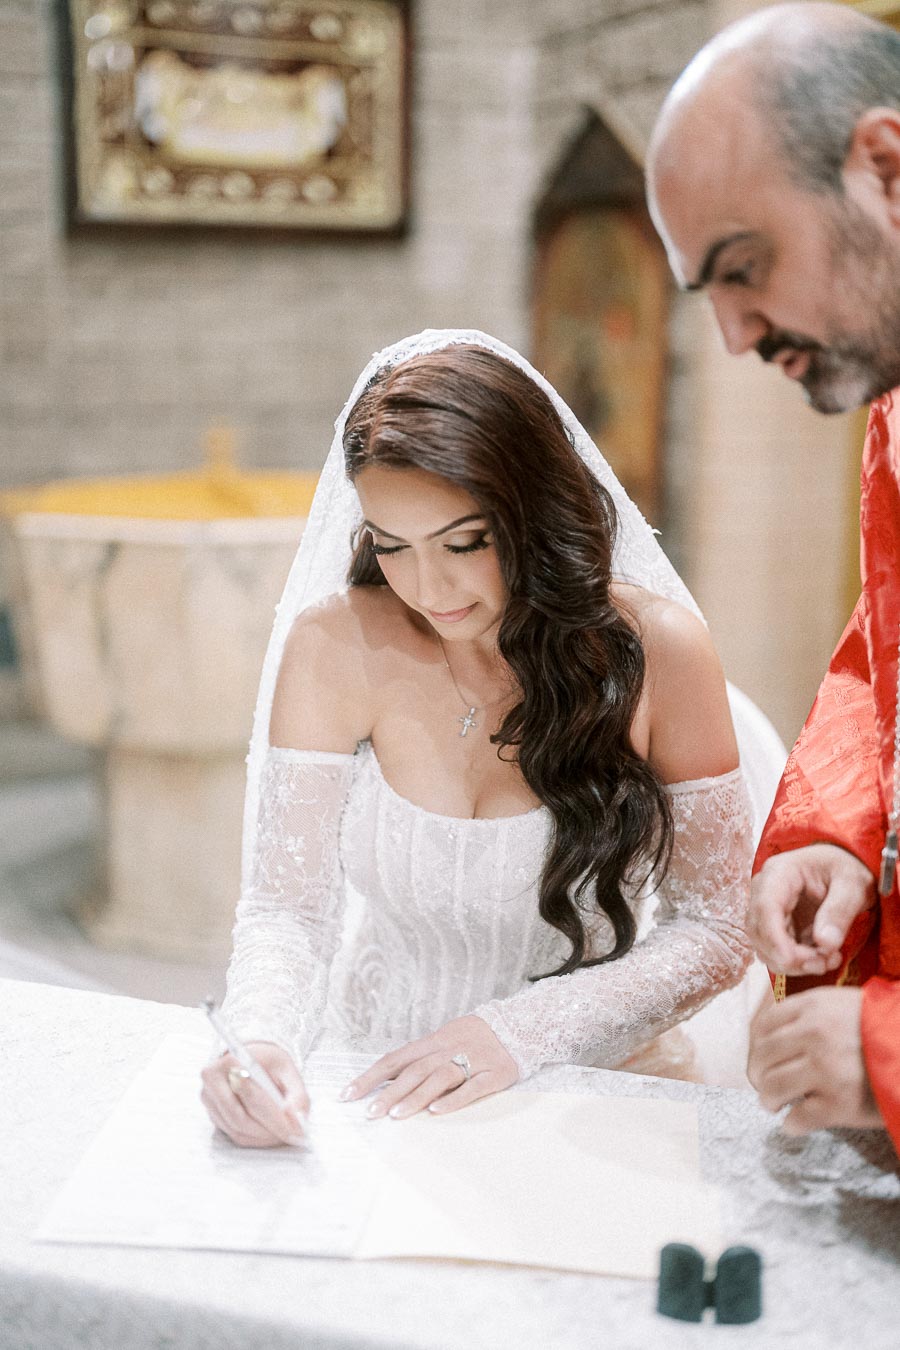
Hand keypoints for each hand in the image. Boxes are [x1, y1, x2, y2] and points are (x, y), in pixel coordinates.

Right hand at [200, 1042, 309, 1146]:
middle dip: (269, 1132)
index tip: (294, 1132)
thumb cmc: (269, 1062)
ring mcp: (208, 1097)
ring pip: (237, 1130)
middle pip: (242, 1119)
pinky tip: (269, 1134)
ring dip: (263, 1138)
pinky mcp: (211, 1112)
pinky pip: (233, 1134)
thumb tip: (298, 1124)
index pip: (253, 1098)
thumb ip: (297, 1096)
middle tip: (291, 1137)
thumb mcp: (288, 1070)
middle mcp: (214, 1079)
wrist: (249, 1056)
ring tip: (282, 1134)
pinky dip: (254, 1138)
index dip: (276, 1119)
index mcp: (232, 1062)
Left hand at [341, 1015, 518, 1118]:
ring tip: (396, 1115)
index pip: (396, 1059)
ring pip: (439, 1078)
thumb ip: (420, 1060)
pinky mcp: (494, 1074)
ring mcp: (472, 1061)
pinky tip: (437, 1112)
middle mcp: (449, 1049)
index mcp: (433, 1041)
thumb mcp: (444, 1041)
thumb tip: (387, 1083)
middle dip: (390, 1092)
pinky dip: (454, 1099)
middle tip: (370, 1112)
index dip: (371, 1076)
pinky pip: (472, 1087)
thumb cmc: (473, 1038)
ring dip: (416, 1097)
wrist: (518, 1025)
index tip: (349, 1094)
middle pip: (415, 1070)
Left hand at [748, 987, 882, 1133]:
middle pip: (763, 1058)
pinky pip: (798, 1119)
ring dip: (769, 1099)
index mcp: (813, 1007)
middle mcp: (813, 1036)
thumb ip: (811, 1012)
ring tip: (773, 1103)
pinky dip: (791, 1124)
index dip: (756, 1045)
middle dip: (758, 1074)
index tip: (759, 1057)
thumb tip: (776, 1033)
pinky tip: (794, 1123)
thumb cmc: (884, 1027)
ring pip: (773, 1088)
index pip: (764, 1026)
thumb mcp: (846, 1004)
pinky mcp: (838, 1105)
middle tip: (763, 1084)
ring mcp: (825, 1071)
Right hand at [749, 844, 874, 976]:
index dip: (773, 938)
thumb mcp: (852, 885)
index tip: (792, 960)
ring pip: (764, 946)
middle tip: (823, 963)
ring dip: (794, 963)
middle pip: (759, 931)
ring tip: (828, 960)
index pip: (765, 907)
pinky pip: (776, 951)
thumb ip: (840, 911)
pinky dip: (798, 962)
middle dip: (788, 957)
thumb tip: (825, 943)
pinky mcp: (775, 926)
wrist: (843, 869)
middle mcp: (764, 890)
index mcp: (780, 872)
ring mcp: (766, 909)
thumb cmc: (846, 869)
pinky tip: (823, 957)